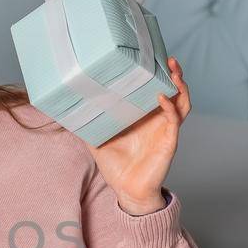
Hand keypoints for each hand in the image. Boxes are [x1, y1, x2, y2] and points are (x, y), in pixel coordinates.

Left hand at [83, 55, 191, 211]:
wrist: (127, 190)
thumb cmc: (116, 167)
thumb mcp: (96, 141)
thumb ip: (86, 125)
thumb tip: (66, 110)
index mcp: (144, 116)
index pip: (155, 89)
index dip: (157, 74)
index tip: (152, 57)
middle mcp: (158, 120)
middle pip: (174, 91)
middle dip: (174, 74)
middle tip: (169, 59)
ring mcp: (166, 129)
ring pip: (181, 102)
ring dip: (180, 86)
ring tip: (174, 72)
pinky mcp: (169, 141)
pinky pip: (174, 120)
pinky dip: (170, 107)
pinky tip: (161, 97)